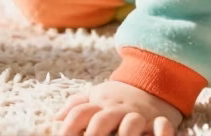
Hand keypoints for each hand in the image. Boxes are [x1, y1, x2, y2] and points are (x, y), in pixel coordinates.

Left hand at [55, 80, 182, 135]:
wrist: (154, 80)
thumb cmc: (120, 95)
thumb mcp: (97, 94)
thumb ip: (76, 104)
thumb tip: (56, 118)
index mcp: (99, 101)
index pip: (79, 112)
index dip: (68, 127)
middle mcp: (116, 108)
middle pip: (101, 120)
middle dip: (91, 135)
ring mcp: (135, 114)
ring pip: (127, 125)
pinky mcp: (153, 120)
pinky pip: (154, 128)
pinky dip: (147, 135)